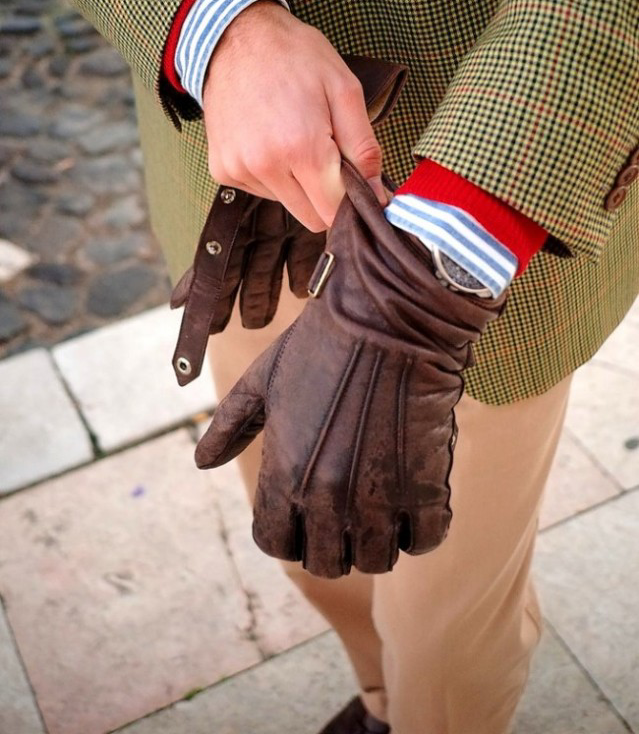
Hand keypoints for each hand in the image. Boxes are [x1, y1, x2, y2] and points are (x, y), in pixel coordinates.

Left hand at [194, 161, 506, 577]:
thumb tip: (201, 462)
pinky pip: (425, 540)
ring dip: (378, 541)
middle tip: (346, 513)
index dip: (287, 532)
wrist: (389, 316)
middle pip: (326, 563)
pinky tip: (416, 496)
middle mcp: (327, 498)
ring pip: (376, 560)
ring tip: (383, 505)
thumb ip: (230, 426)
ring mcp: (378, 497)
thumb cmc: (321, 341)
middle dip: (332, 544)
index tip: (303, 514)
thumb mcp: (263, 379)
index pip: (275, 544)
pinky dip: (420, 528)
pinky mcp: (425, 486)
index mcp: (284, 475)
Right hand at [202, 0, 385, 231]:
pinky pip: (261, 191)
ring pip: (287, 204)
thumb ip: (364, 148)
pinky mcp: (222, 169)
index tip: (357, 184)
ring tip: (292, 136)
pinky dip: (273, 175)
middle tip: (327, 153)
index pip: (334, 211)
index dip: (353, 203)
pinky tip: (269, 139)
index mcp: (301, 147)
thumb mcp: (345, 90)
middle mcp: (265, 165)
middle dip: (326, 195)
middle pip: (311, 217)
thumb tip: (378, 195)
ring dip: (298, 183)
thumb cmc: (295, 56)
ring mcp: (239, 169)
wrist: (236, 36)